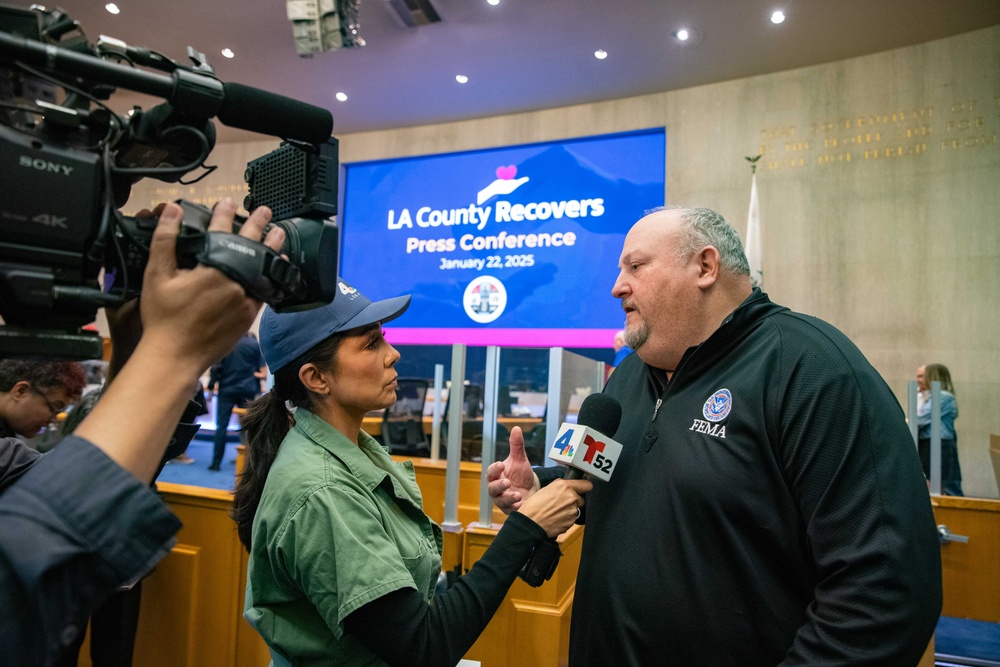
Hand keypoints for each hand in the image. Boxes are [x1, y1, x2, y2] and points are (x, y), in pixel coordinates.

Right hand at [138, 197, 283, 373]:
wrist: (175, 356)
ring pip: (263, 267)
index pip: (220, 232)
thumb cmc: (162, 317)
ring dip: (271, 248)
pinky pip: (266, 290)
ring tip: (278, 234)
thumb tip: (173, 210)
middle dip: (257, 224)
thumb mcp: (156, 275)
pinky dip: (271, 275)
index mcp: (211, 268)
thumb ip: (166, 240)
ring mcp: (245, 298)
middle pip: (250, 246)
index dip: (223, 214)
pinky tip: (275, 267)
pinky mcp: (249, 314)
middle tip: (264, 210)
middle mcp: (233, 281)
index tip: (227, 201)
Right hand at [486, 426, 538, 513]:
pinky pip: (510, 510)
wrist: (531, 489)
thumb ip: (517, 445)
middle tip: (507, 482)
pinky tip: (522, 505)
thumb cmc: (521, 473)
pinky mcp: (510, 509)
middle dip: (499, 486)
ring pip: (500, 501)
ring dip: (508, 498)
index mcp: (496, 475)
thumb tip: (516, 428)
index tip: (501, 464)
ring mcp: (502, 500)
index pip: (491, 471)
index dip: (495, 469)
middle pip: (492, 488)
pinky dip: (515, 508)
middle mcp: (496, 488)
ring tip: (518, 495)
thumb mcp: (520, 459)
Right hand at [517, 478, 591, 538]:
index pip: (586, 485)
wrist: (530, 522)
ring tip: (555, 512)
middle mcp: (571, 497)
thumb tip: (566, 486)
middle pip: (581, 499)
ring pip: (575, 510)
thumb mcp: (546, 489)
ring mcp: (572, 511)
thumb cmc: (534, 505)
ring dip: (568, 511)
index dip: (584, 487)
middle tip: (561, 504)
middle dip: (573, 501)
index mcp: (564, 486)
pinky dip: (565, 519)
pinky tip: (555, 519)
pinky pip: (571, 519)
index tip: (583, 489)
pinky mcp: (571, 522)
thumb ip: (560, 486)